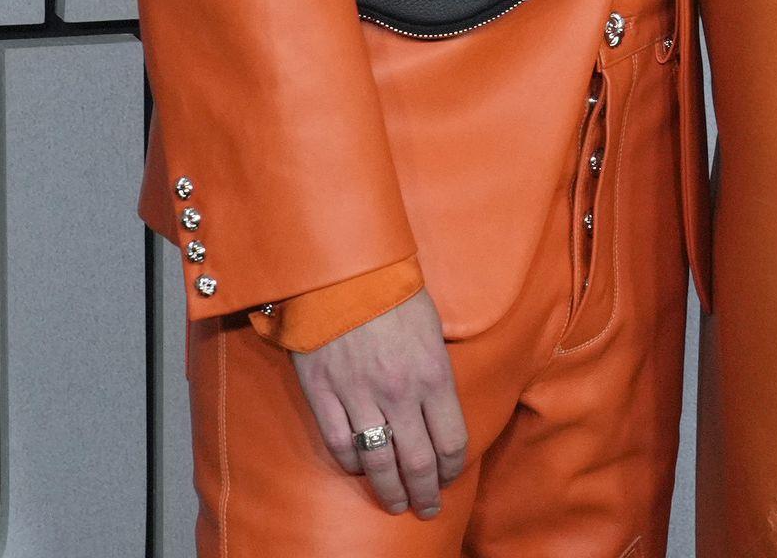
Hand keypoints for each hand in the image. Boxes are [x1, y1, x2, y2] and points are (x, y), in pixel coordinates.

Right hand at [292, 288, 467, 518]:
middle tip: (428, 508)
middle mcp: (399, 393)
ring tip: (397, 503)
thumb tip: (439, 404)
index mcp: (432, 374)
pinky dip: (352, 464)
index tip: (450, 476)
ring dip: (391, 491)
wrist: (342, 269)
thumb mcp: (431, 325)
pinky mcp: (324, 395)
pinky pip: (340, 445)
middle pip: (419, 463)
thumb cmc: (393, 290)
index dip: (453, 467)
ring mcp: (359, 397)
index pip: (451, 440)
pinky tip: (361, 470)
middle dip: (426, 493)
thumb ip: (436, 369)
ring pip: (379, 464)